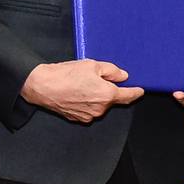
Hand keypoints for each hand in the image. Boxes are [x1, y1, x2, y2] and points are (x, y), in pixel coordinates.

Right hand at [21, 60, 144, 123]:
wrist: (43, 86)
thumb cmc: (65, 75)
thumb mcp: (92, 65)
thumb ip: (111, 71)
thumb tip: (123, 76)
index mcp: (107, 95)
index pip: (128, 96)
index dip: (135, 92)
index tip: (140, 90)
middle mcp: (100, 109)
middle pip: (112, 99)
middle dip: (108, 89)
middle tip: (96, 77)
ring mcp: (89, 116)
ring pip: (100, 105)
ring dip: (96, 96)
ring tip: (82, 83)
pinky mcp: (78, 118)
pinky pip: (89, 109)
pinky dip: (86, 101)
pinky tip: (76, 91)